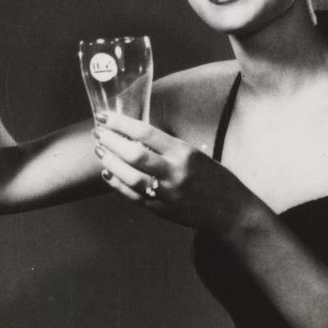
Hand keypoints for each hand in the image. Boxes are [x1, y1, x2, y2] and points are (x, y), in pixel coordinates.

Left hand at [92, 112, 258, 233]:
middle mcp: (175, 172)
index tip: (106, 116)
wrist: (230, 211)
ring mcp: (167, 193)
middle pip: (134, 154)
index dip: (121, 123)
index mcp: (184, 152)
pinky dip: (117, 184)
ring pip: (130, 177)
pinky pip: (133, 196)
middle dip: (111, 141)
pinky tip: (108, 173)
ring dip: (111, 162)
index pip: (146, 133)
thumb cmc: (215, 178)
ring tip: (100, 151)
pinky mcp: (161, 210)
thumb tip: (136, 136)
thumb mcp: (196, 154)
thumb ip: (168, 147)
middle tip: (98, 132)